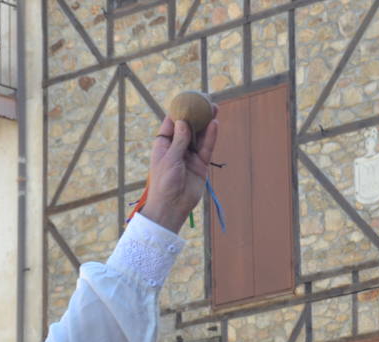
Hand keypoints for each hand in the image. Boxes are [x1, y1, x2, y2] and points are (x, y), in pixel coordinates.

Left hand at [139, 112, 219, 231]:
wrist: (172, 207)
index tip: (186, 98)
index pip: (171, 124)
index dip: (178, 111)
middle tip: (204, 100)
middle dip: (195, 114)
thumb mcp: (169, 159)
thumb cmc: (164, 183)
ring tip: (214, 108)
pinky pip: (206, 147)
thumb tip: (183, 121)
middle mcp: (177, 148)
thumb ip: (179, 141)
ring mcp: (189, 156)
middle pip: (188, 127)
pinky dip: (211, 136)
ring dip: (206, 123)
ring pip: (199, 136)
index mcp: (163, 146)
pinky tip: (215, 124)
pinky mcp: (200, 164)